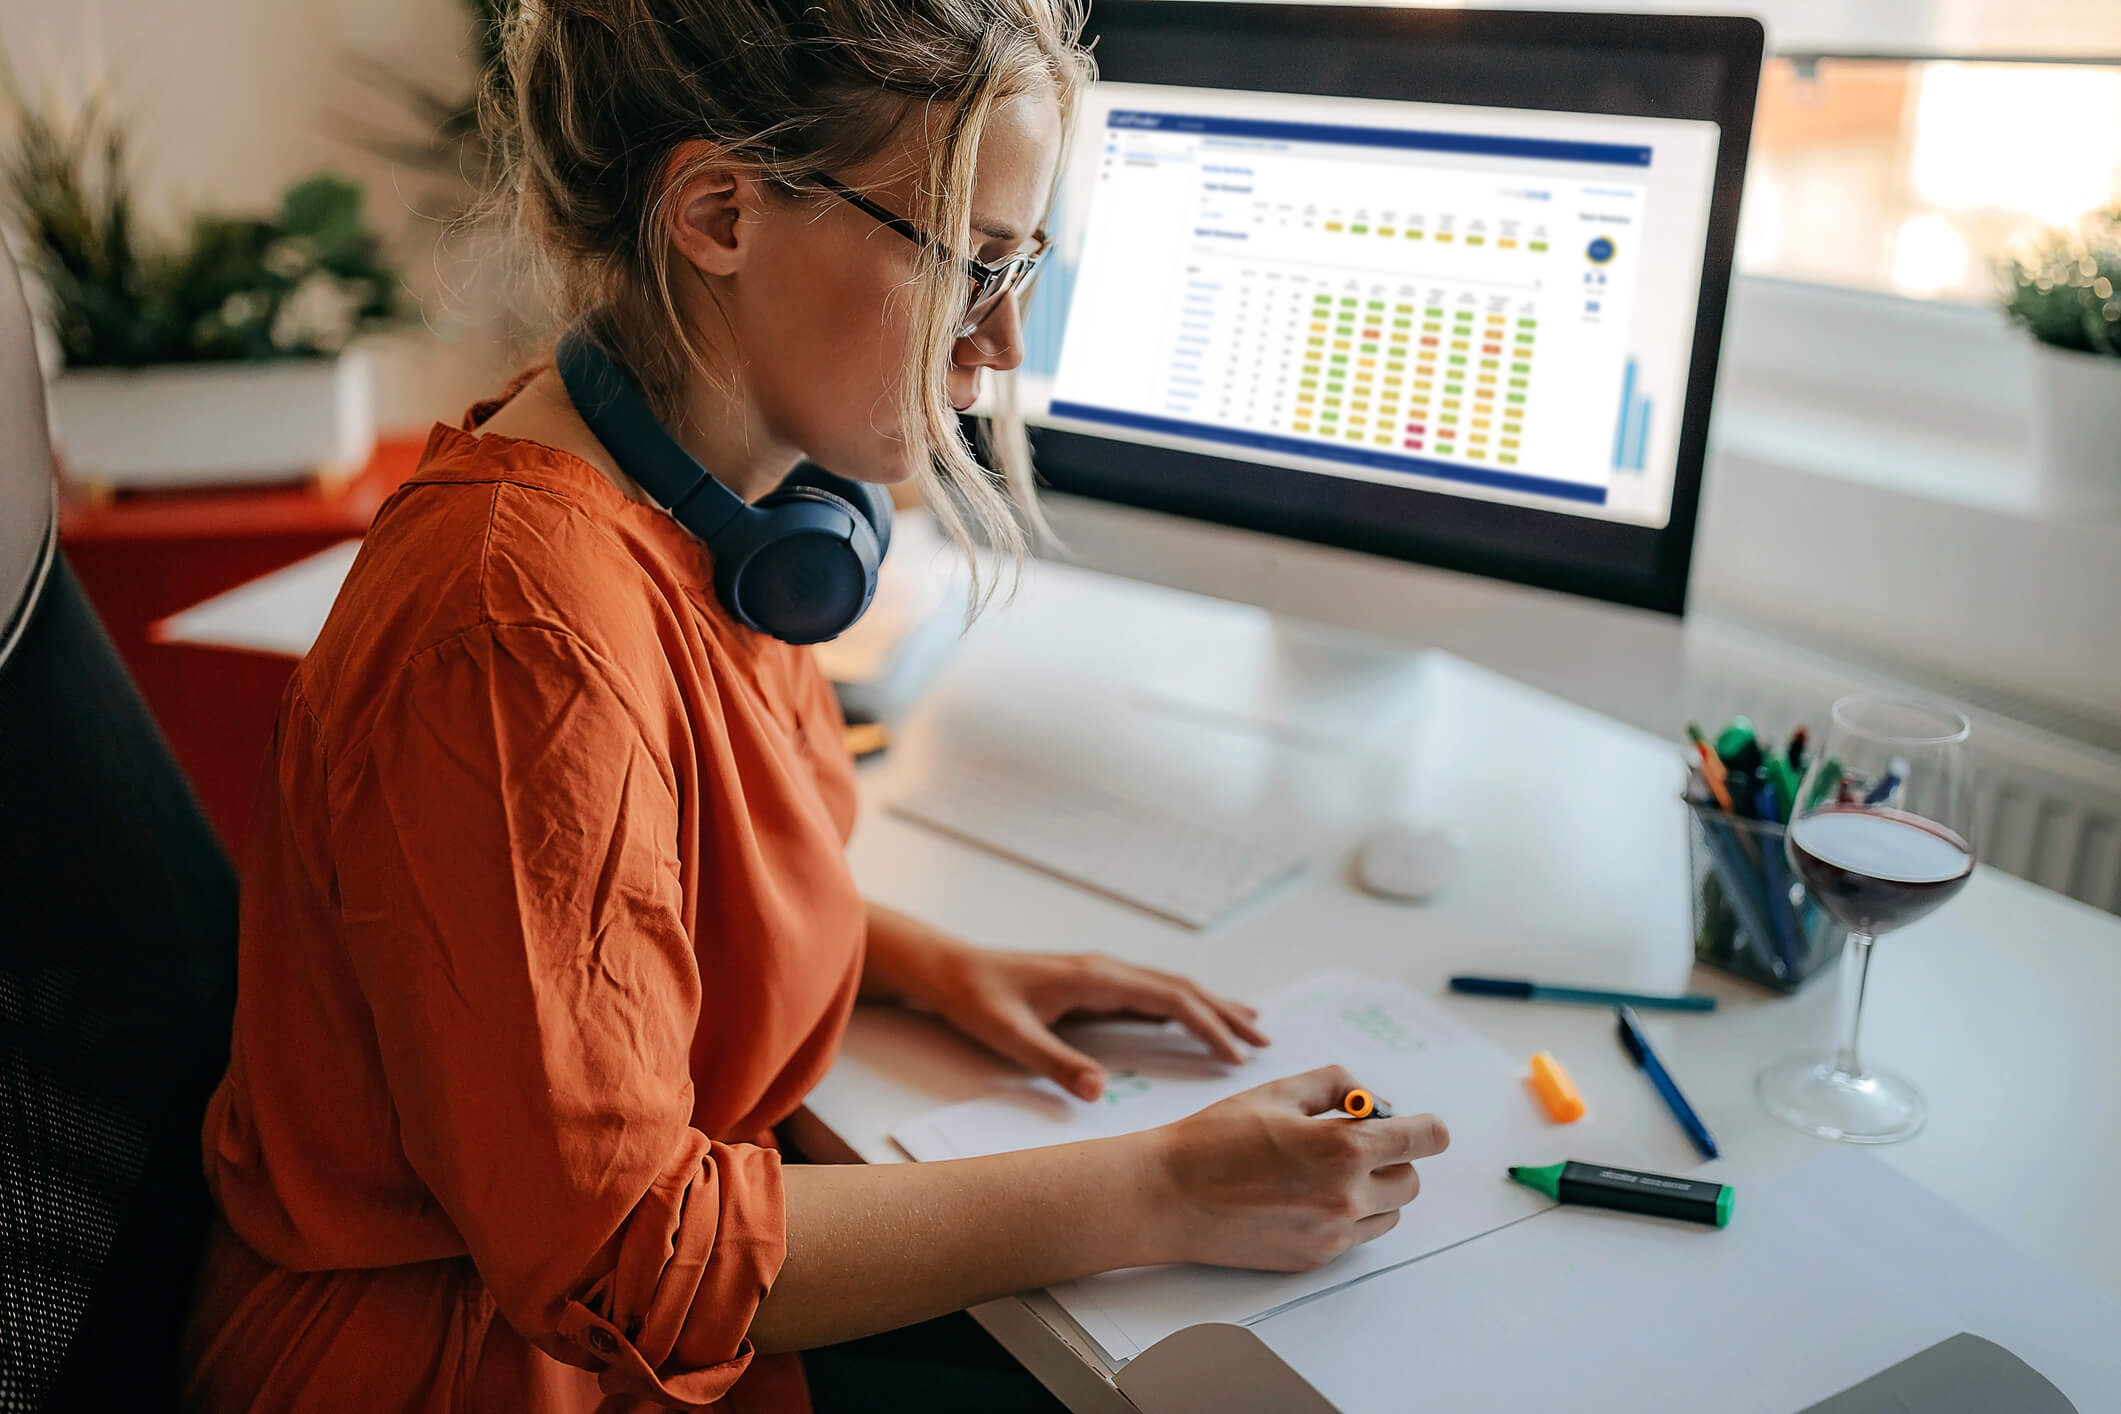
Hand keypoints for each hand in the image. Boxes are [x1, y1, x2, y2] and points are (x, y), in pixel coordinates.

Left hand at [890, 936, 1267, 1100]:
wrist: (949, 970)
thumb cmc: (976, 1000)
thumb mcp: (1010, 1037)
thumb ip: (1056, 1063)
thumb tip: (1101, 1091)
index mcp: (1096, 978)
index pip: (1170, 998)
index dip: (1208, 1026)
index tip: (1237, 1055)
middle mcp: (1107, 970)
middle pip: (1182, 988)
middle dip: (1225, 1015)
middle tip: (1265, 1045)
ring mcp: (1102, 975)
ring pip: (1171, 988)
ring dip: (1212, 1007)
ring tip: (1251, 1029)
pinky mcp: (1095, 986)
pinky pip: (1153, 994)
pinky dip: (1185, 1007)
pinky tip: (1197, 1020)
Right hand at [1146, 1064, 1449, 1271]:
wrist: (1169, 1196)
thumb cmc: (1216, 1139)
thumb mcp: (1278, 1092)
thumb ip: (1337, 1085)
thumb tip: (1371, 1101)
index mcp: (1344, 1148)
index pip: (1423, 1140)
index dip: (1427, 1128)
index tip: (1423, 1126)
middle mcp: (1347, 1197)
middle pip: (1411, 1179)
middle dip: (1393, 1156)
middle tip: (1352, 1142)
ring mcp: (1333, 1235)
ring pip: (1390, 1212)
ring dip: (1374, 1189)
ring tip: (1325, 1172)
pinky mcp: (1315, 1259)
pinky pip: (1356, 1237)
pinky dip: (1346, 1216)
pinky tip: (1303, 1196)